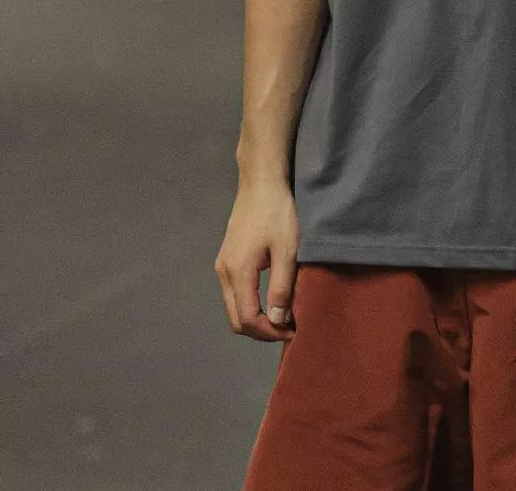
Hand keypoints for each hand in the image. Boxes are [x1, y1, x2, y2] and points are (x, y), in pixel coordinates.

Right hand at [214, 179, 300, 342]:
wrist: (260, 183)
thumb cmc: (277, 213)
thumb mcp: (287, 250)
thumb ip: (281, 287)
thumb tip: (278, 321)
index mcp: (237, 272)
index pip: (247, 319)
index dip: (269, 332)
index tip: (293, 332)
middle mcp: (224, 272)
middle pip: (236, 319)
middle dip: (261, 331)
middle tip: (287, 328)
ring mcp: (223, 265)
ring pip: (234, 306)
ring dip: (256, 318)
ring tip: (282, 316)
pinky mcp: (227, 258)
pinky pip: (234, 293)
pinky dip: (250, 304)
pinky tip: (270, 299)